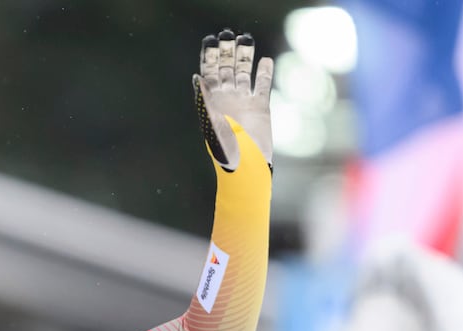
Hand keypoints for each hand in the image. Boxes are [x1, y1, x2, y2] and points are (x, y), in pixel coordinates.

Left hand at [193, 29, 273, 170]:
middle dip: (226, 52)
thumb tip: (197, 77)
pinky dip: (263, 72)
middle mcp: (227, 98)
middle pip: (226, 68)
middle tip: (228, 33)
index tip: (210, 40)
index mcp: (213, 101)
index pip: (209, 73)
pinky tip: (265, 60)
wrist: (246, 164)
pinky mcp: (260, 108)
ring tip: (245, 38)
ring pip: (244, 73)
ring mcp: (244, 102)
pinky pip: (261, 85)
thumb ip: (205, 99)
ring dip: (244, 57)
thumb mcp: (211, 122)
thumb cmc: (224, 149)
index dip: (209, 56)